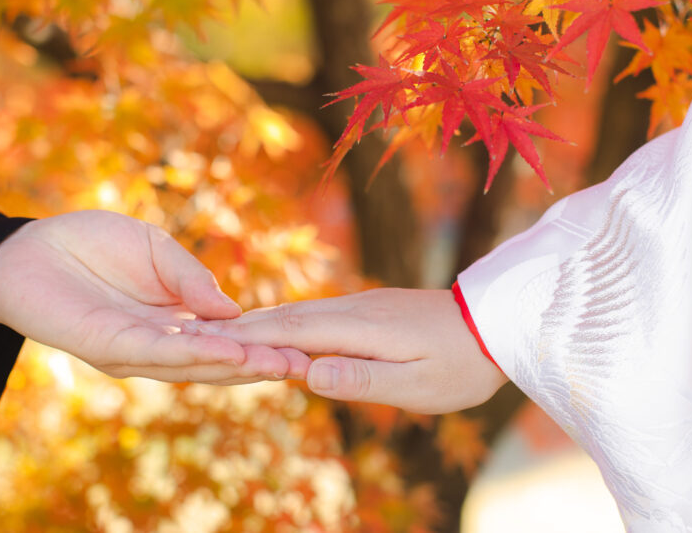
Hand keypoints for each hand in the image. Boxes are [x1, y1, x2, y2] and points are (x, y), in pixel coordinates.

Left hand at [0, 210, 308, 383]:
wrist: (27, 246)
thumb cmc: (90, 244)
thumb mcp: (157, 249)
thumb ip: (191, 278)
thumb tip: (233, 311)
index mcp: (174, 323)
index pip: (225, 340)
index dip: (262, 343)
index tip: (305, 345)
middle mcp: (157, 345)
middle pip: (216, 362)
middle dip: (260, 364)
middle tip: (306, 365)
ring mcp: (133, 351)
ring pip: (193, 365)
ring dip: (236, 365)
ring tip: (279, 363)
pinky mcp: (107, 346)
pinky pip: (158, 352)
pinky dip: (197, 352)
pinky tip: (229, 349)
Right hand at [197, 288, 507, 413]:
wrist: (501, 326)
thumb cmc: (460, 366)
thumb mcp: (414, 386)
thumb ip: (361, 380)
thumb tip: (308, 373)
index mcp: (360, 329)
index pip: (290, 332)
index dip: (245, 337)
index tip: (201, 338)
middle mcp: (355, 309)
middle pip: (287, 316)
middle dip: (241, 325)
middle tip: (190, 331)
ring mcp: (365, 305)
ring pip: (302, 312)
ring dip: (262, 322)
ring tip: (221, 331)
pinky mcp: (375, 308)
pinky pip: (320, 313)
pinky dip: (289, 322)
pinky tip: (278, 329)